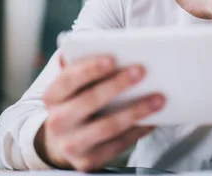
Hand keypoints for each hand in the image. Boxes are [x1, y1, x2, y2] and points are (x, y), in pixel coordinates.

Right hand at [35, 55, 164, 171]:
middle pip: (90, 100)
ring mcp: (72, 144)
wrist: (61, 142)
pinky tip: (154, 119)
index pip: (68, 79)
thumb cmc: (75, 102)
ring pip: (108, 126)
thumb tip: (112, 50)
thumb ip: (83, 69)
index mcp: (52, 96)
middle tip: (142, 70)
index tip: (112, 58)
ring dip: (137, 110)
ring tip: (159, 98)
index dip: (89, 69)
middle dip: (117, 84)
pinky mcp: (89, 161)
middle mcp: (57, 121)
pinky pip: (119, 144)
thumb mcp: (72, 87)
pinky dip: (138, 130)